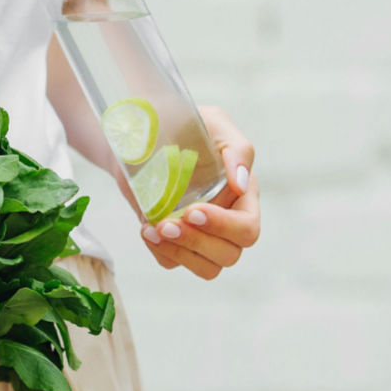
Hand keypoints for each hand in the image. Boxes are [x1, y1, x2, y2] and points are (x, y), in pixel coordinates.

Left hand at [139, 106, 259, 279]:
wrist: (143, 132)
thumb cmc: (186, 123)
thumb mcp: (214, 123)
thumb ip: (238, 148)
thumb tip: (242, 182)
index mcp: (243, 195)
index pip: (247, 228)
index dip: (224, 227)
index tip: (194, 210)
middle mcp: (225, 220)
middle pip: (229, 254)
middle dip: (197, 242)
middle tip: (166, 223)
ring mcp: (200, 234)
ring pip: (207, 268)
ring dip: (180, 253)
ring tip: (153, 230)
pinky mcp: (173, 240)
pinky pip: (173, 263)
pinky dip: (160, 252)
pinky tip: (146, 229)